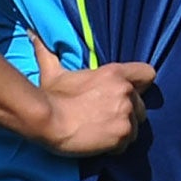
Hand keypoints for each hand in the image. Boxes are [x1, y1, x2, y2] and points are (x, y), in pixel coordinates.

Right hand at [29, 32, 155, 156]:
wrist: (48, 121)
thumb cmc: (51, 97)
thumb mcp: (54, 72)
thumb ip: (49, 53)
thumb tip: (33, 33)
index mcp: (115, 73)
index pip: (148, 74)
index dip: (141, 86)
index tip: (130, 94)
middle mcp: (126, 91)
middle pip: (140, 107)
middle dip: (127, 114)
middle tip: (105, 119)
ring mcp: (126, 113)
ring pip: (134, 128)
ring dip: (120, 132)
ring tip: (100, 133)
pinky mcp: (122, 134)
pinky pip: (125, 144)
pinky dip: (114, 147)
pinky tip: (98, 143)